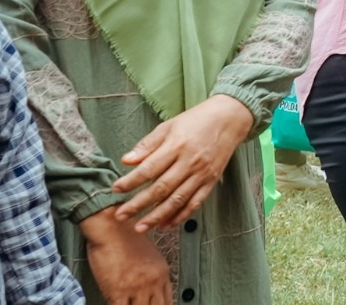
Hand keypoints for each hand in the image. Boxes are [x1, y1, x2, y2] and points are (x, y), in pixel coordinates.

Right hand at [81, 207, 173, 303]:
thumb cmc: (124, 235)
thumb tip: (147, 287)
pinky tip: (115, 304)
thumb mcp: (148, 255)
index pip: (168, 301)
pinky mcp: (118, 291)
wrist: (110, 225)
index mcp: (162, 273)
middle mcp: (153, 282)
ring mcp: (136, 288)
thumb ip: (150, 273)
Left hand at [113, 94, 253, 232]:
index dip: (131, 181)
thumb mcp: (169, 126)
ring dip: (157, 216)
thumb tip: (126, 161)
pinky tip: (166, 225)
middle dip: (139, 204)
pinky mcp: (211, 181)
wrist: (229, 119)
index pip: (149, 168)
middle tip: (120, 216)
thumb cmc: (196, 121)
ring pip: (177, 200)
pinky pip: (195, 203)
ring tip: (140, 227)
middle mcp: (189, 162)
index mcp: (177, 146)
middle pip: (161, 188)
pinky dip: (180, 216)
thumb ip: (148, 145)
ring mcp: (202, 174)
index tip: (115, 189)